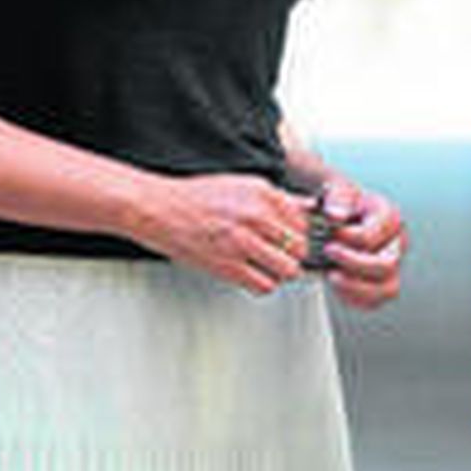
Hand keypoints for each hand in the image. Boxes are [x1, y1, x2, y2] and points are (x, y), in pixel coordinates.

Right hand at [137, 171, 311, 292]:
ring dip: (282, 271)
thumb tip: (308, 207)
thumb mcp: (243, 185)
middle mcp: (256, 216)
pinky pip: (264, 285)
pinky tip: (254, 274)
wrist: (161, 210)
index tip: (296, 237)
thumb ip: (278, 198)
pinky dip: (264, 284)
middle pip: (300, 246)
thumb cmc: (198, 197)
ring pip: (287, 269)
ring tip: (270, 266)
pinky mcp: (228, 266)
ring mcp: (242, 243)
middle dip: (294, 253)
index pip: (304, 220)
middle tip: (283, 254)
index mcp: (262, 193)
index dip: (302, 232)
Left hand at [314, 172, 407, 310]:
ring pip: (387, 289)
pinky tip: (336, 283)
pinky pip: (376, 302)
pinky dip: (354, 298)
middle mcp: (397, 242)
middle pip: (387, 265)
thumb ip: (338, 197)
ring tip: (331, 275)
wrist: (338, 217)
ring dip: (355, 287)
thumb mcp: (337, 190)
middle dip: (353, 264)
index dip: (348, 239)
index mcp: (389, 216)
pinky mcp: (383, 283)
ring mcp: (393, 265)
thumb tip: (336, 215)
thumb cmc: (341, 204)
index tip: (330, 235)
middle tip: (329, 254)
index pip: (372, 236)